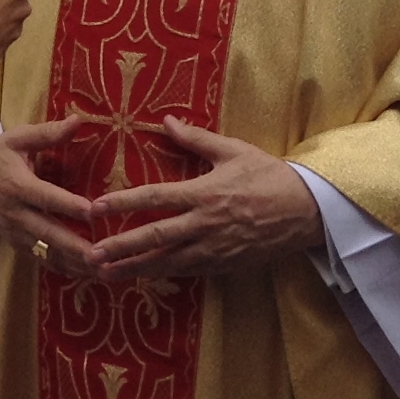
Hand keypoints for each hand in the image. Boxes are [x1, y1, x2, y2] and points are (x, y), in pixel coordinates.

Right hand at [0, 118, 93, 274]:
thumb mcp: (17, 138)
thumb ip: (48, 133)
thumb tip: (78, 120)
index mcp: (16, 185)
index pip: (45, 197)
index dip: (68, 205)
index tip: (92, 211)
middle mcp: (16, 213)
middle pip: (47, 233)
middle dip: (74, 246)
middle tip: (101, 256)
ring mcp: (15, 232)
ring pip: (46, 252)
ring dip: (73, 263)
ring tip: (101, 270)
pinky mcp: (16, 244)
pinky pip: (41, 260)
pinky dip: (63, 269)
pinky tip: (86, 275)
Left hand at [87, 118, 322, 281]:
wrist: (307, 210)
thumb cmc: (269, 175)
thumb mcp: (233, 150)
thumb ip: (196, 138)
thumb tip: (165, 121)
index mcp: (203, 193)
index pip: (155, 198)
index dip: (124, 202)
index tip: (97, 207)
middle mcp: (204, 224)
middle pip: (154, 237)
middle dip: (121, 247)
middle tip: (92, 254)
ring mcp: (214, 248)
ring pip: (167, 261)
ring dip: (135, 268)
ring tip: (106, 274)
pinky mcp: (224, 264)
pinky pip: (188, 271)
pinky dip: (163, 275)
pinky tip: (144, 277)